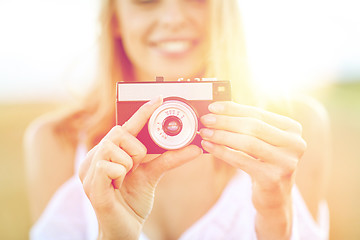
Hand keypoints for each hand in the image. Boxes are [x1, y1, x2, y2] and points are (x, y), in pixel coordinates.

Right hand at [79, 96, 201, 239]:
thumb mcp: (152, 175)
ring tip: (123, 180)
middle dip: (135, 149)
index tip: (159, 97)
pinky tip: (116, 187)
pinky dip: (119, 175)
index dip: (142, 111)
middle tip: (135, 166)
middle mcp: (96, 157)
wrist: (124, 229)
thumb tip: (195, 148)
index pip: (126, 126)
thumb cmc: (133, 200)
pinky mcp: (90, 185)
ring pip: (113, 148)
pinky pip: (107, 166)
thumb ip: (169, 159)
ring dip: (127, 165)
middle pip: (119, 132)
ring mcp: (89, 170)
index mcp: (110, 152)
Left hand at [199, 101, 306, 238]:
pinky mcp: (273, 178)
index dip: (233, 109)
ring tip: (205, 132)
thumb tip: (218, 110)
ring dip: (222, 136)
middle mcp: (295, 144)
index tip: (213, 106)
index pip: (258, 113)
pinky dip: (222, 152)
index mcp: (293, 129)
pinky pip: (241, 160)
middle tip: (206, 119)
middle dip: (226, 121)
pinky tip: (208, 147)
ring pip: (247, 142)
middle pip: (253, 126)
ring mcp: (286, 162)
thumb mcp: (262, 141)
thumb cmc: (264, 163)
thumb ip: (248, 125)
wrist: (275, 197)